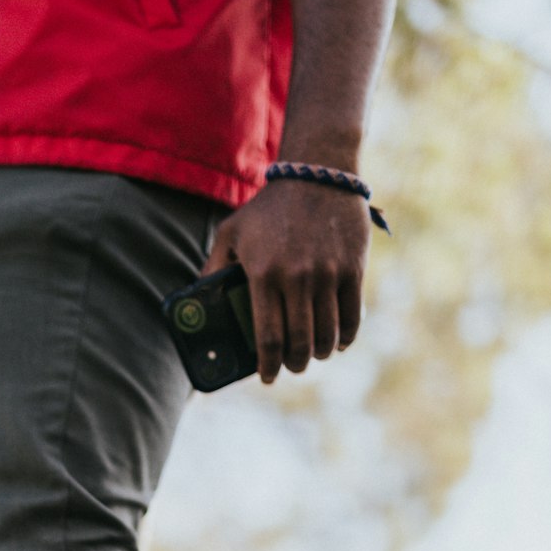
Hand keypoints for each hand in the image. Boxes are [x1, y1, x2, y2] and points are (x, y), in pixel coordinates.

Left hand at [203, 182, 370, 383]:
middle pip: (299, 344)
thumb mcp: (231, 231)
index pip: (267, 338)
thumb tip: (196, 304)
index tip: (267, 377)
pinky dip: (346, 337)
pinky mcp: (353, 269)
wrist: (317, 173)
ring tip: (314, 355)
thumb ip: (213, 267)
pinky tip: (338, 341)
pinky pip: (353, 317)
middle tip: (292, 366)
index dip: (267, 366)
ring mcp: (327, 274)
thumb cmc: (269, 207)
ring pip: (327, 335)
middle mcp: (296, 278)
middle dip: (295, 364)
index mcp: (263, 274)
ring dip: (319, 353)